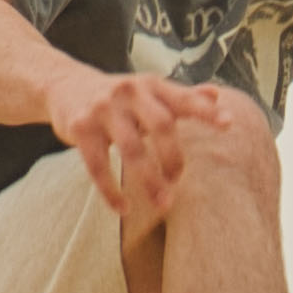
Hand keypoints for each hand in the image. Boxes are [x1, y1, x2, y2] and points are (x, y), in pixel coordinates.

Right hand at [51, 66, 239, 217]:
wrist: (64, 84)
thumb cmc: (119, 96)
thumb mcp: (148, 90)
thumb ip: (181, 96)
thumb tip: (217, 95)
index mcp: (150, 85)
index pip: (182, 98)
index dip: (205, 111)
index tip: (228, 124)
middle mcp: (129, 92)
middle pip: (160, 125)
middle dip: (173, 156)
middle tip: (178, 181)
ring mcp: (103, 109)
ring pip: (130, 148)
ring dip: (148, 180)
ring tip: (163, 204)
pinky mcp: (81, 127)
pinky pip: (97, 164)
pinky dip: (110, 190)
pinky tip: (123, 208)